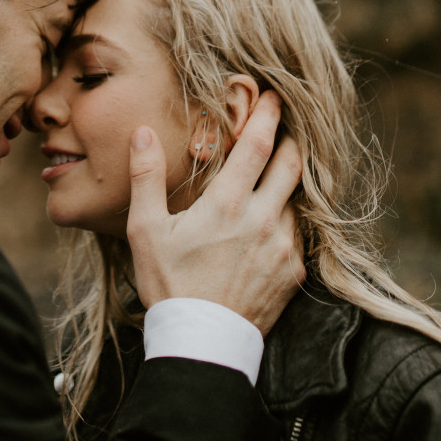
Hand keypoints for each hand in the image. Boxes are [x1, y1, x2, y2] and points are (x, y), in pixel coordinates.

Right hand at [126, 90, 304, 334]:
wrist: (202, 343)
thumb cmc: (169, 285)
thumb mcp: (145, 230)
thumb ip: (145, 177)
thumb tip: (141, 133)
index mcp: (228, 204)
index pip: (259, 145)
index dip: (269, 116)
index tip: (275, 97)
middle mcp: (263, 220)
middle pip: (292, 164)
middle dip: (291, 139)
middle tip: (286, 125)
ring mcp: (283, 247)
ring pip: (298, 199)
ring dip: (291, 179)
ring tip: (280, 170)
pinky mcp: (293, 272)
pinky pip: (299, 233)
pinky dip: (290, 217)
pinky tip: (274, 218)